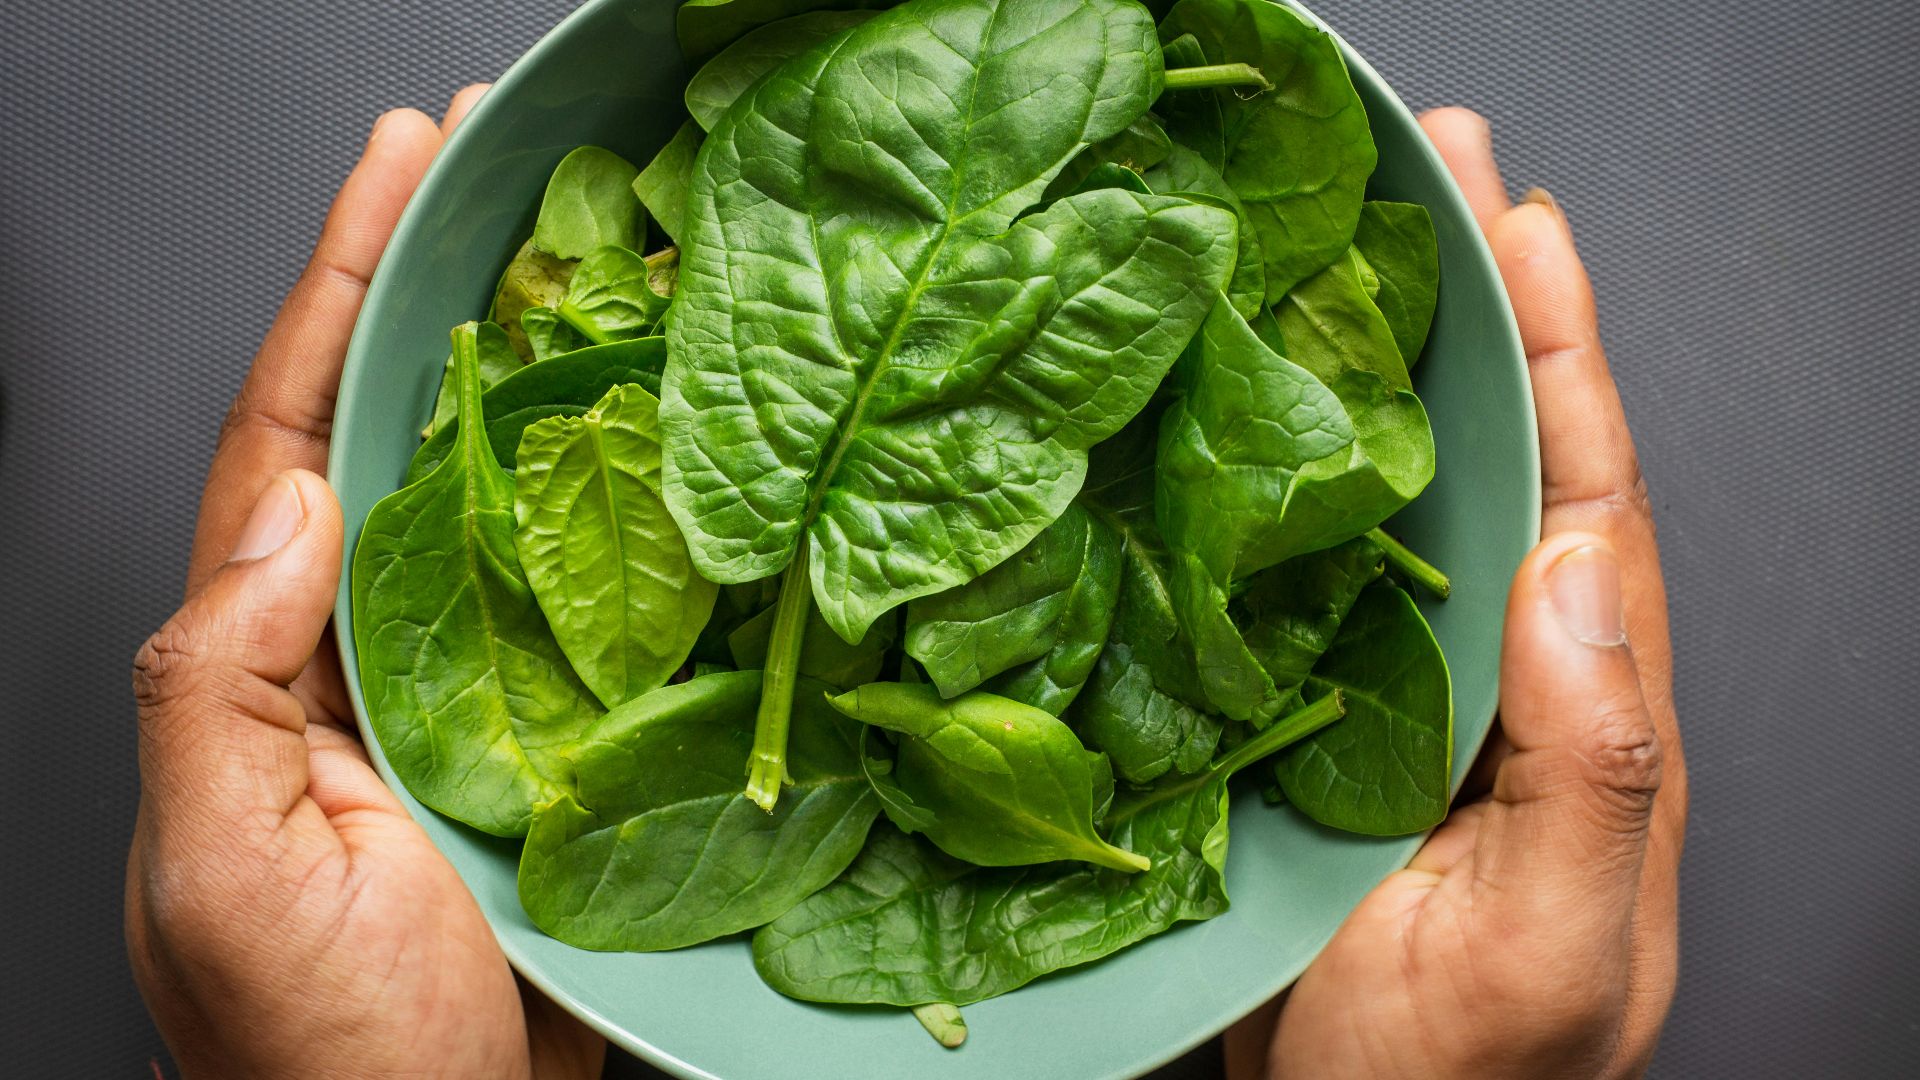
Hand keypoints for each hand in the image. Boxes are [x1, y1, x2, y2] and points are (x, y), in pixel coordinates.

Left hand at [124, 87, 604, 1079]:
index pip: (290, 439)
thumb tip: (286, 507)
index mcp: (265, 666)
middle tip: (500, 166)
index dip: (337, 292)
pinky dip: (625, 509)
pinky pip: (591, 600)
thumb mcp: (220, 874)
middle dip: (434, 290)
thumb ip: (214, 687)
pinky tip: (672, 445)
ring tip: (594, 260)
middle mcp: (362, 653)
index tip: (396, 169)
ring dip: (543, 378)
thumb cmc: (320, 1056)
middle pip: (399, 434)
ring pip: (504, 503)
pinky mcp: (558, 740)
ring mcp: (467, 693)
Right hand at [1227, 109, 1686, 1078]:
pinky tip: (1215, 411)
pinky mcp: (1278, 726)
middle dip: (1466, 308)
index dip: (1557, 350)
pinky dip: (1252, 483)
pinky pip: (1273, 580)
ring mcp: (1377, 696)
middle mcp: (1483, 678)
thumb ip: (1602, 770)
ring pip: (1380, 501)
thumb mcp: (1560, 949)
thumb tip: (1582, 569)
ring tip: (1326, 244)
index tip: (1520, 221)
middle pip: (1487, 460)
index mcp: (1577, 711)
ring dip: (1359, 369)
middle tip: (1426, 168)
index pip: (1586, 495)